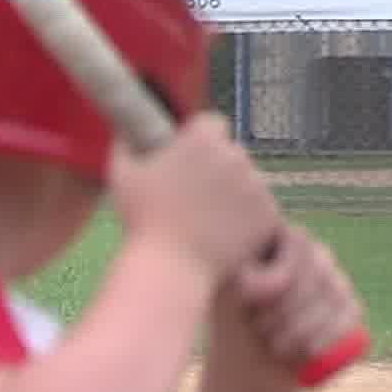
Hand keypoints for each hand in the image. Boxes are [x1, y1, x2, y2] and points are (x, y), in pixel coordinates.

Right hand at [107, 111, 281, 284]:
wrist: (173, 267)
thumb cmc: (143, 220)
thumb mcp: (121, 174)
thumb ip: (125, 142)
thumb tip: (126, 129)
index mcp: (202, 141)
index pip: (213, 123)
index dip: (200, 138)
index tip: (188, 158)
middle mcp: (236, 156)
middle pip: (233, 152)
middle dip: (219, 167)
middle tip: (195, 194)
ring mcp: (257, 185)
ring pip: (249, 180)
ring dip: (234, 192)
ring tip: (207, 218)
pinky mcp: (269, 213)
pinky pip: (260, 208)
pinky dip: (247, 217)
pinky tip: (222, 232)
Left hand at [223, 223, 362, 380]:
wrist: (247, 363)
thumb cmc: (228, 321)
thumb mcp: (226, 292)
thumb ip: (233, 270)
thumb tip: (245, 270)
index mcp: (279, 239)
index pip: (299, 242)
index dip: (281, 277)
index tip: (253, 305)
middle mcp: (312, 253)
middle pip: (319, 269)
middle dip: (291, 308)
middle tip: (261, 330)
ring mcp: (335, 279)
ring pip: (336, 294)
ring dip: (306, 326)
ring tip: (275, 344)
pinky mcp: (349, 307)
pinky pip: (350, 314)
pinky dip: (329, 336)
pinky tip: (306, 351)